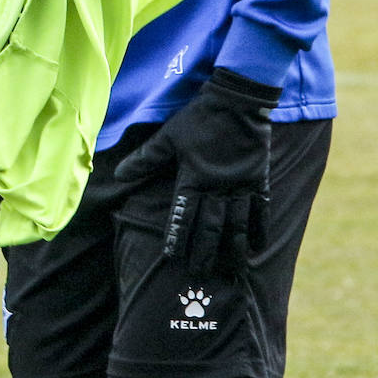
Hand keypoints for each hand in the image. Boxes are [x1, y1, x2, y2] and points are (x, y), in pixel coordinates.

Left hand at [113, 68, 278, 275]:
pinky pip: (260, 211)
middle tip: (197, 275)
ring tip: (229, 271)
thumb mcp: (167, 138)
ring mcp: (241, 186)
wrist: (238, 101)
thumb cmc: (199, 119)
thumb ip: (145, 160)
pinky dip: (259, 230)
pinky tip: (256, 248)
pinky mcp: (259, 180)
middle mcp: (218, 187)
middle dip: (203, 252)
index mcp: (194, 178)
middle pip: (210, 227)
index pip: (183, 215)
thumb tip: (117, 174)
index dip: (176, 236)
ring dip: (231, 249)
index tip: (171, 257)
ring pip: (236, 225)